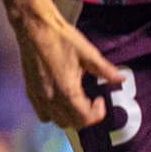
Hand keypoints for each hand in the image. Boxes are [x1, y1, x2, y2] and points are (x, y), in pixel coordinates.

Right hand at [15, 8, 123, 128]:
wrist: (34, 28)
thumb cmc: (61, 38)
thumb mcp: (88, 53)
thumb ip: (105, 70)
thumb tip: (121, 79)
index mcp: (66, 90)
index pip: (84, 118)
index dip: (97, 113)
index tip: (101, 99)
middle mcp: (49, 98)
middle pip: (71, 123)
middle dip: (85, 116)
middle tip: (92, 101)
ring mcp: (37, 96)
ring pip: (55, 120)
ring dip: (69, 116)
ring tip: (77, 100)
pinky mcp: (30, 91)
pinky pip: (42, 113)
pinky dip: (53, 112)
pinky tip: (61, 98)